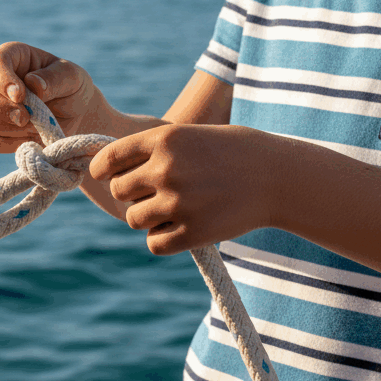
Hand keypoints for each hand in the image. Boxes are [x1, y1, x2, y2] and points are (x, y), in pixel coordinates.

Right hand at [0, 42, 104, 151]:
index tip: (20, 95)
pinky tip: (31, 137)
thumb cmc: (71, 89)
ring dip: (10, 127)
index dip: (2, 78)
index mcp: (12, 57)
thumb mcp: (72, 78)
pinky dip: (13, 144)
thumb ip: (55, 78)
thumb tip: (32, 84)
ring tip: (37, 126)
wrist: (74, 116)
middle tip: (26, 118)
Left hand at [89, 124, 282, 254]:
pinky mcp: (193, 233)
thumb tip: (107, 170)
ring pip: (132, 219)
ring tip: (171, 209)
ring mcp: (179, 203)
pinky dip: (161, 239)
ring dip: (145, 217)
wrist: (279, 177)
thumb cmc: (233, 152)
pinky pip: (154, 244)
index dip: (101, 170)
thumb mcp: (190, 136)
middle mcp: (167, 169)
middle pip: (118, 191)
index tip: (103, 176)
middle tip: (153, 192)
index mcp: (164, 139)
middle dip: (130, 193)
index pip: (109, 158)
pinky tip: (179, 228)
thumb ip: (152, 150)